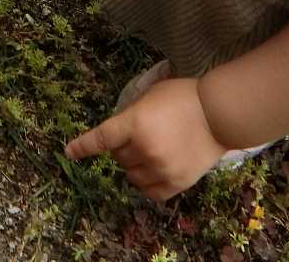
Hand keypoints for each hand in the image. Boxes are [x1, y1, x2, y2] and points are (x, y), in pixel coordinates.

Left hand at [64, 77, 227, 201]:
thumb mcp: (150, 96)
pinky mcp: (177, 183)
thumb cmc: (183, 97)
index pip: (101, 138)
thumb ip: (132, 114)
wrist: (219, 114)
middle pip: (118, 156)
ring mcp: (161, 168)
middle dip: (123, 147)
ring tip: (150, 151)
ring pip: (131, 175)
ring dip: (134, 165)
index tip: (69, 152)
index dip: (83, 146)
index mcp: (135, 123)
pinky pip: (151, 192)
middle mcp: (144, 148)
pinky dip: (148, 183)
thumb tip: (119, 132)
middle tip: (140, 135)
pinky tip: (154, 171)